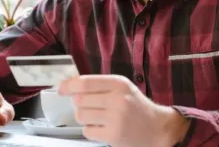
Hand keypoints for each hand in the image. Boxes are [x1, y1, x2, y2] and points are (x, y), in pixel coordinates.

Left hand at [58, 75, 189, 146]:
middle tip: (90, 106)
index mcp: (118, 83)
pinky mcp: (113, 135)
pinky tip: (102, 127)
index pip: (85, 82)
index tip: (60, 89)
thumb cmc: (136, 106)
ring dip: (83, 117)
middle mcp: (117, 99)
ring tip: (97, 117)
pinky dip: (90, 130)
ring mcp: (115, 118)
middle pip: (79, 100)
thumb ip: (99, 85)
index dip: (68, 85)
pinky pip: (87, 131)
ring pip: (80, 115)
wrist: (158, 128)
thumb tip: (69, 86)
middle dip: (79, 103)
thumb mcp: (122, 88)